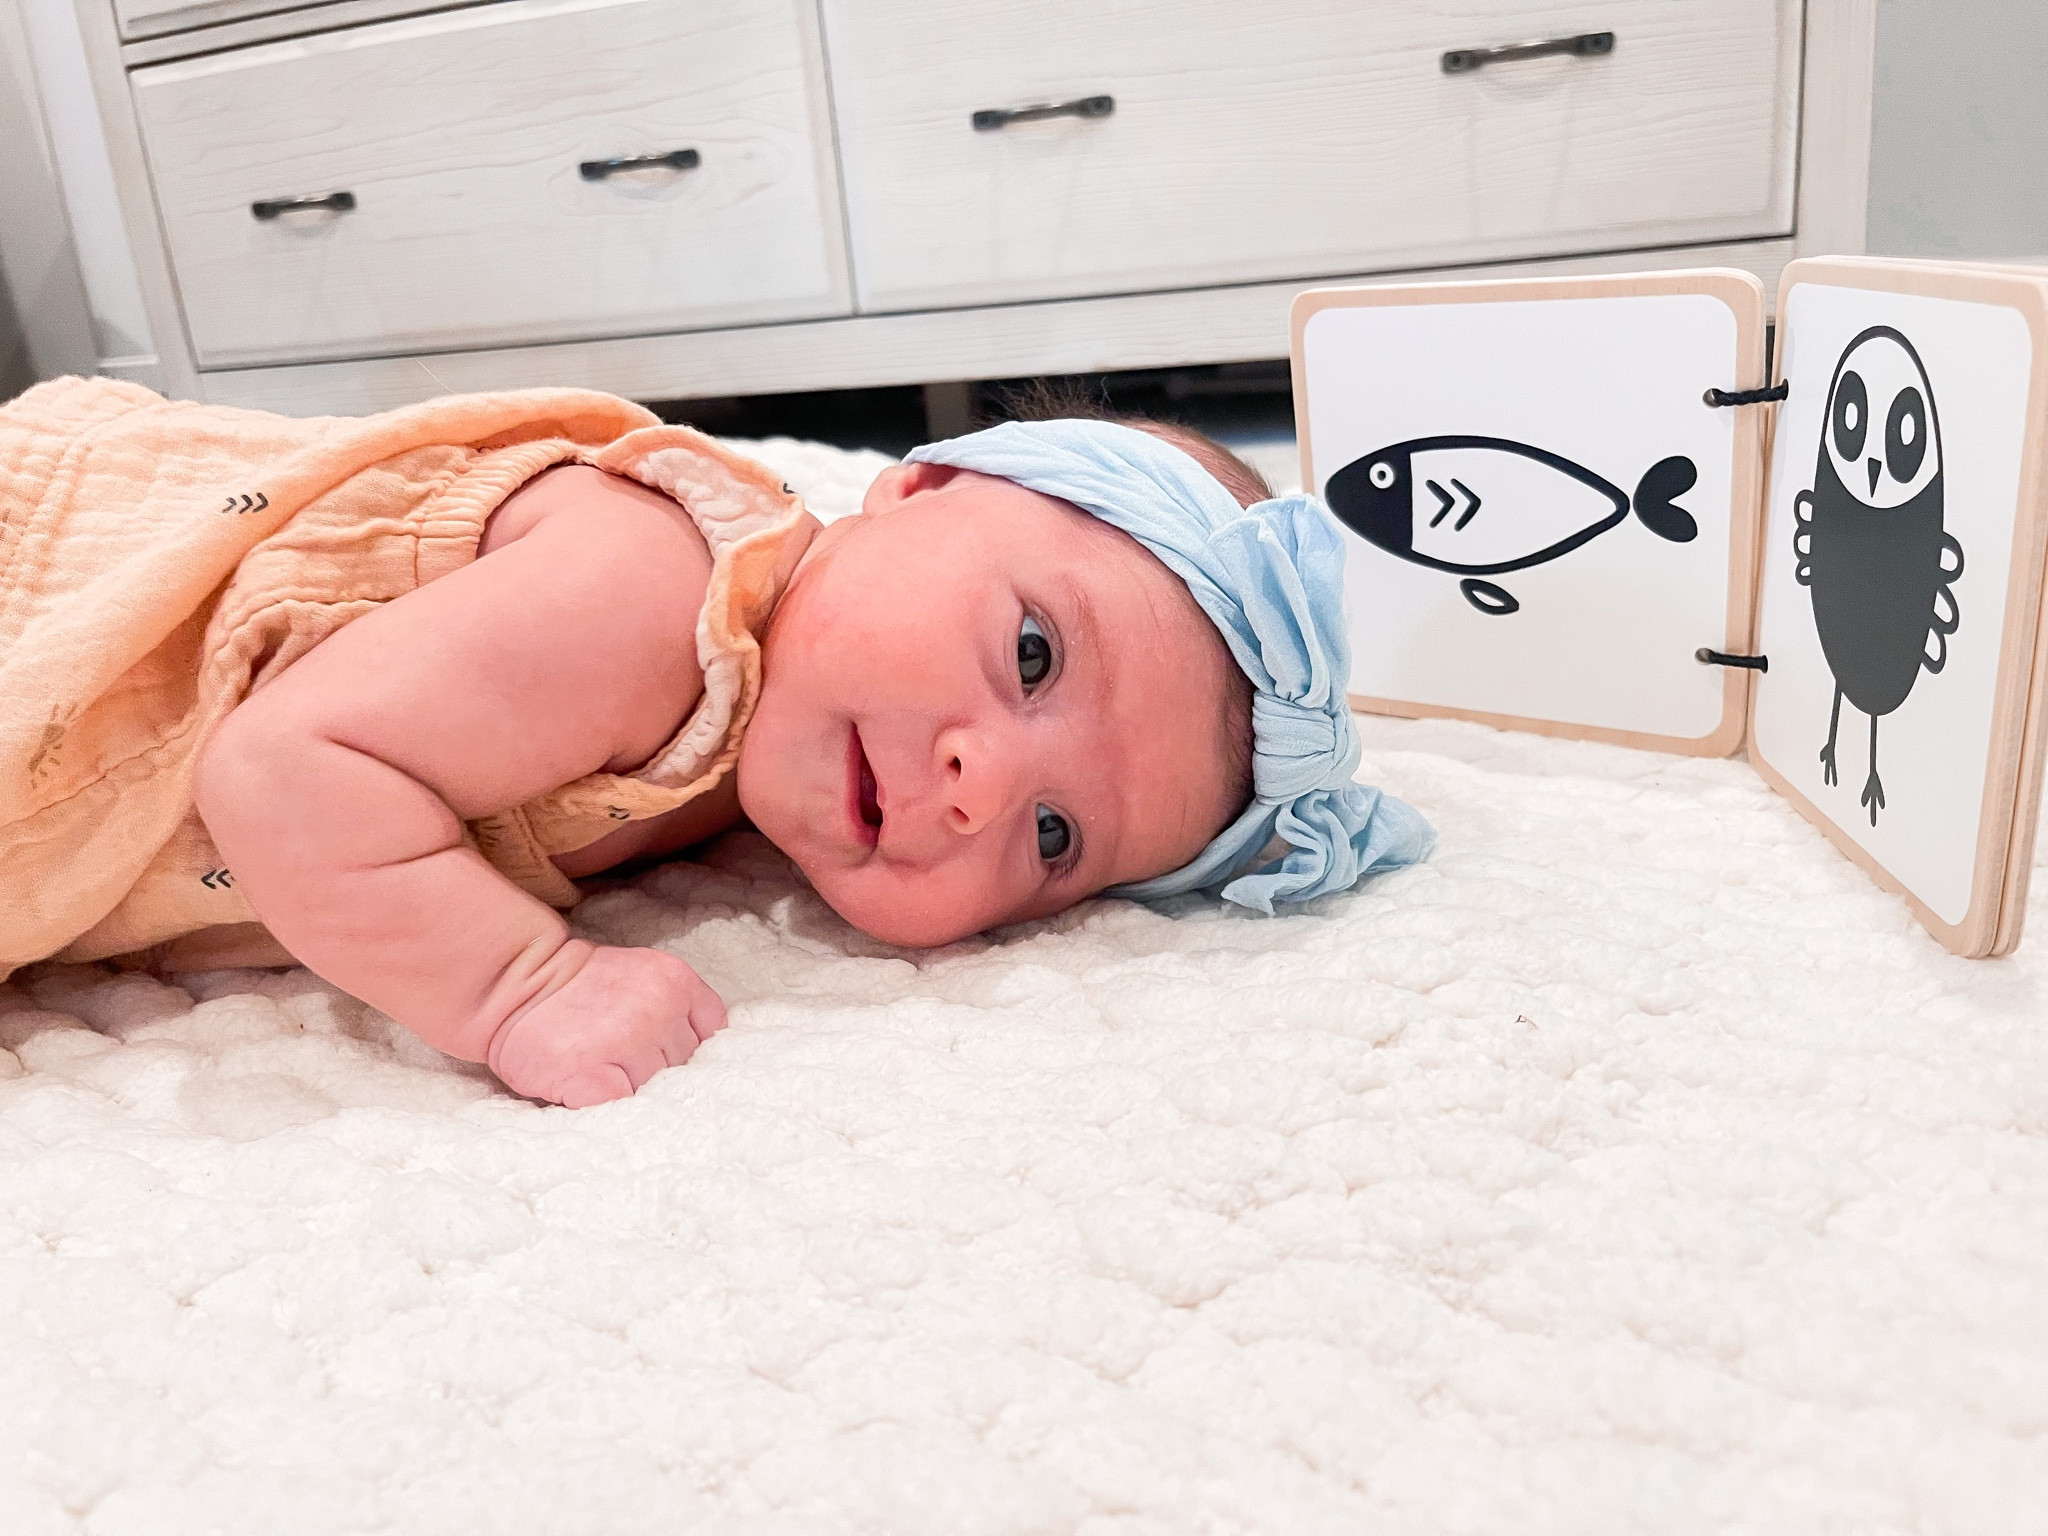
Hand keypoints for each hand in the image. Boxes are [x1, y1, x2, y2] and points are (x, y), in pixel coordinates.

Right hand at [486, 943, 725, 1106]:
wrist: (514, 983)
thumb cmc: (583, 988)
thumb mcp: (645, 977)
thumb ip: (678, 1008)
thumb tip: (699, 1060)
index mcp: (677, 982)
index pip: (712, 1036)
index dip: (688, 1052)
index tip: (663, 1054)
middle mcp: (658, 1009)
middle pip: (682, 1066)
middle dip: (655, 1069)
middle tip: (619, 1058)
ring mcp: (625, 1041)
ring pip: (653, 1089)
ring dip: (629, 1088)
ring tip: (600, 1067)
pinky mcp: (589, 1076)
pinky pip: (620, 1106)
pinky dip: (608, 1105)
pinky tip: (589, 1088)